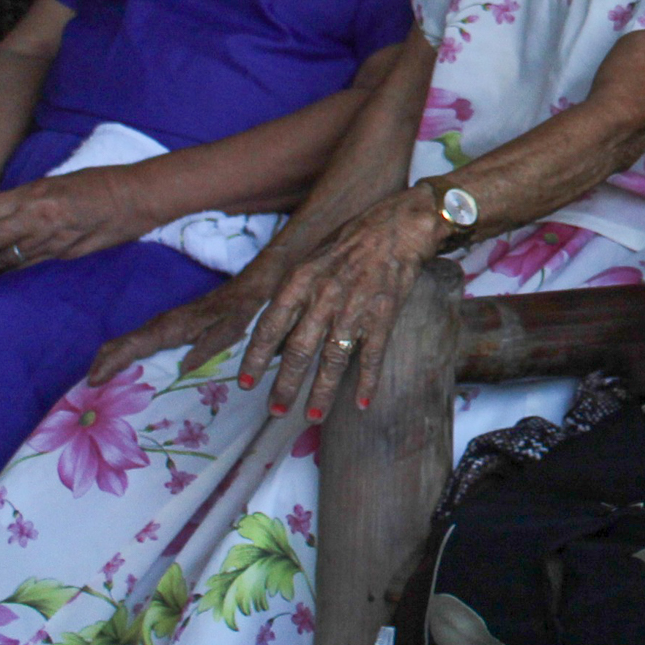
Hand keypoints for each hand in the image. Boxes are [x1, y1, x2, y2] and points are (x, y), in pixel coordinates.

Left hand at [0, 165, 154, 276]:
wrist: (138, 197)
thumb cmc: (100, 182)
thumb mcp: (57, 181)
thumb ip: (28, 198)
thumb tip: (2, 215)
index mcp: (35, 193)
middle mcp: (39, 217)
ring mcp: (53, 238)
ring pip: (7, 258)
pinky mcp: (65, 253)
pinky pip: (29, 264)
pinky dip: (9, 269)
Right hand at [91, 247, 295, 384]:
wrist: (249, 289)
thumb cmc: (241, 311)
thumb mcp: (230, 331)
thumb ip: (207, 348)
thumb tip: (182, 368)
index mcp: (171, 326)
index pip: (132, 345)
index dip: (111, 363)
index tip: (94, 382)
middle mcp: (160, 325)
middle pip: (119, 345)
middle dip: (99, 366)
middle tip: (83, 395)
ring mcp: (161, 326)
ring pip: (124, 344)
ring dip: (107, 363)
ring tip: (93, 391)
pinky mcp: (166, 328)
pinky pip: (135, 344)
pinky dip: (120, 358)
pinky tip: (117, 376)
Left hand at [239, 189, 445, 420]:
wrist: (397, 227)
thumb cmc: (351, 243)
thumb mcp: (311, 261)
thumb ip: (294, 295)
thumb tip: (276, 333)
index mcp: (300, 282)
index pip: (269, 327)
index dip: (256, 358)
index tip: (247, 383)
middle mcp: (323, 298)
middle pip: (298, 351)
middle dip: (285, 385)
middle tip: (276, 410)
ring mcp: (354, 309)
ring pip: (332, 360)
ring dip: (321, 392)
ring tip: (311, 416)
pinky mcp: (383, 316)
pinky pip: (372, 356)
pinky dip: (367, 382)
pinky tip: (363, 403)